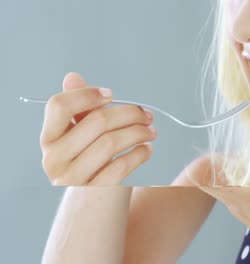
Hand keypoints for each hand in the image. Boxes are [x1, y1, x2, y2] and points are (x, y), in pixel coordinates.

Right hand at [40, 72, 156, 184]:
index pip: (60, 106)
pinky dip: (139, 154)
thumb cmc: (86, 164)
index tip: (111, 94)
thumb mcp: (78, 138)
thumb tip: (73, 76)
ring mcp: (73, 178)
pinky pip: (121, 166)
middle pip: (96, 122)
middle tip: (148, 114)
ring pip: (111, 142)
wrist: (90, 208)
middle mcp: (54, 159)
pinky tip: (148, 149)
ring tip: (152, 130)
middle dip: (129, 113)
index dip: (87, 94)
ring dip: (139, 132)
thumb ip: (77, 109)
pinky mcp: (94, 193)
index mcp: (48, 139)